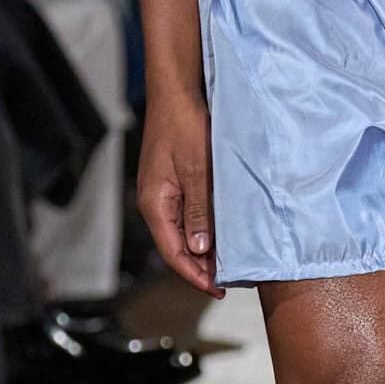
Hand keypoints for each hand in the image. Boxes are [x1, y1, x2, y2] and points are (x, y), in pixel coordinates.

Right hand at [136, 94, 223, 296]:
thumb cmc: (184, 126)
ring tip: (229, 262)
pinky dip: (203, 228)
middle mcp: (154, 203)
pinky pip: (186, 214)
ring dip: (204, 248)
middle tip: (230, 281)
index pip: (173, 253)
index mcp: (155, 204)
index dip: (195, 275)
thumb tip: (201, 250)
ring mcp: (162, 192)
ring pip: (183, 231)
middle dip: (201, 266)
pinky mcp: (172, 182)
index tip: (216, 290)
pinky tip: (221, 232)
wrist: (175, 92)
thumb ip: (199, 211)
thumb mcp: (198, 171)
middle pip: (177, 246)